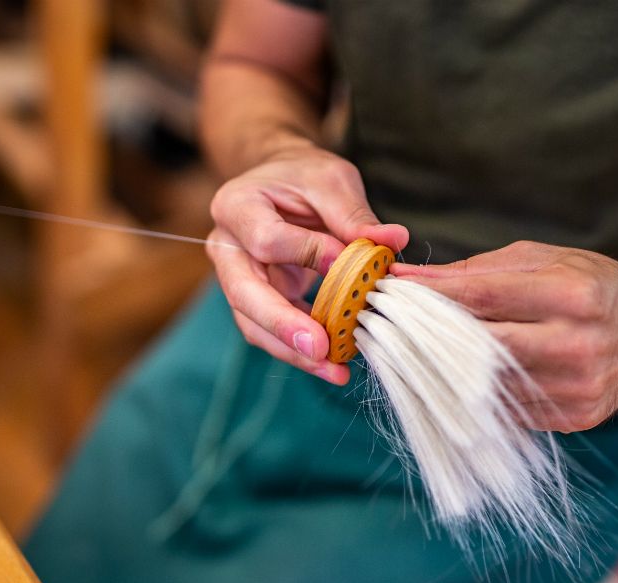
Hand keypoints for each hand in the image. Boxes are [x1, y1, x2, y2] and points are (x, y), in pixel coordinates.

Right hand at [207, 143, 407, 384]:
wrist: (280, 184)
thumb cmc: (303, 177)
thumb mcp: (332, 181)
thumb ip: (355, 214)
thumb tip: (392, 240)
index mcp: (236, 206)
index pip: (267, 240)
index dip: (309, 254)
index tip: (348, 261)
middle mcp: (225, 246)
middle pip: (245, 294)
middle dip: (283, 326)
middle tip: (321, 350)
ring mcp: (235, 279)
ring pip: (253, 324)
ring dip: (293, 351)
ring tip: (333, 370)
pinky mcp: (254, 302)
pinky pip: (270, 333)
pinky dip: (300, 350)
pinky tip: (331, 362)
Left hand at [393, 241, 617, 431]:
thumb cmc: (590, 287)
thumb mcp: (544, 261)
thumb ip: (478, 270)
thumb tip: (410, 276)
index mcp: (572, 294)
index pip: (484, 296)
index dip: (431, 296)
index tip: (391, 291)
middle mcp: (578, 344)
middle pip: (480, 347)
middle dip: (429, 337)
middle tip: (393, 327)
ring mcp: (577, 387)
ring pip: (486, 384)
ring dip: (444, 370)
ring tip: (418, 352)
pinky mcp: (574, 417)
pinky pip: (506, 408)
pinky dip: (476, 394)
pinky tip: (458, 378)